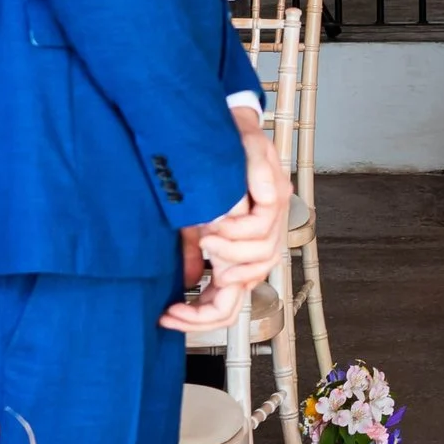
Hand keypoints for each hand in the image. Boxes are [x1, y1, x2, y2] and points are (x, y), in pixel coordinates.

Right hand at [162, 110, 289, 331]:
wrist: (221, 125)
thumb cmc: (209, 172)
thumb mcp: (193, 219)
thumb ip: (195, 252)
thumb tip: (189, 284)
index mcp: (244, 247)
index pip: (232, 301)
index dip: (202, 318)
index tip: (168, 317)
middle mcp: (264, 236)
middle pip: (248, 288)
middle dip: (210, 302)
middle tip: (176, 303)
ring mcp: (274, 215)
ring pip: (260, 259)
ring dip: (228, 255)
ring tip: (205, 238)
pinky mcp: (275, 190)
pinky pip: (261, 227)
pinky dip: (237, 232)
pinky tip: (214, 224)